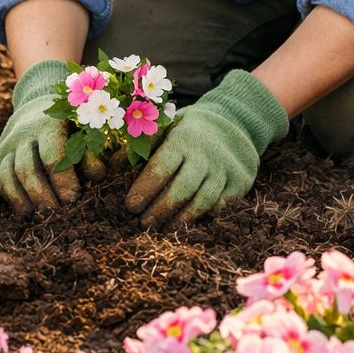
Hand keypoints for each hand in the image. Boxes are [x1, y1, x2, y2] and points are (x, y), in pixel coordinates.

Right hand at [0, 60, 103, 213]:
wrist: (36, 111)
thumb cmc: (70, 127)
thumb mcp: (84, 132)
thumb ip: (91, 152)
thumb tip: (97, 175)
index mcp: (49, 124)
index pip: (51, 156)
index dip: (62, 180)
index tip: (73, 197)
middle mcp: (24, 133)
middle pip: (27, 169)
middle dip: (42, 194)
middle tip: (57, 210)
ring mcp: (7, 145)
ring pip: (8, 176)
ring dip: (25, 198)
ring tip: (42, 213)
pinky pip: (0, 180)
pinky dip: (12, 197)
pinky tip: (27, 208)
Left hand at [125, 70, 289, 228]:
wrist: (233, 123)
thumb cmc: (187, 131)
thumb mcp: (166, 128)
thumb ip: (142, 146)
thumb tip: (113, 166)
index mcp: (183, 138)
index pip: (161, 166)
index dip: (144, 189)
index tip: (130, 206)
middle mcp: (206, 154)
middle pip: (182, 189)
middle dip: (160, 209)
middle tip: (143, 223)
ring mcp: (225, 169)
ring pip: (202, 202)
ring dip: (180, 220)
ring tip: (162, 229)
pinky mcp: (240, 183)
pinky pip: (222, 207)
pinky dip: (204, 219)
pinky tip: (187, 226)